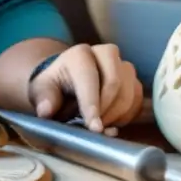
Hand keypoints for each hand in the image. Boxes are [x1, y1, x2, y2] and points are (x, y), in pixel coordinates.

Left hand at [27, 43, 142, 133]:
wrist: (66, 83)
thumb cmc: (54, 87)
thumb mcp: (42, 91)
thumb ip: (44, 99)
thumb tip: (46, 110)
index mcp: (79, 54)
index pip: (89, 78)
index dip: (92, 105)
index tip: (94, 127)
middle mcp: (104, 53)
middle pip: (115, 81)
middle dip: (106, 110)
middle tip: (95, 128)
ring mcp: (122, 65)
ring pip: (130, 91)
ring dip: (117, 114)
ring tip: (100, 125)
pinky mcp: (133, 79)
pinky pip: (138, 99)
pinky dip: (127, 115)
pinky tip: (111, 121)